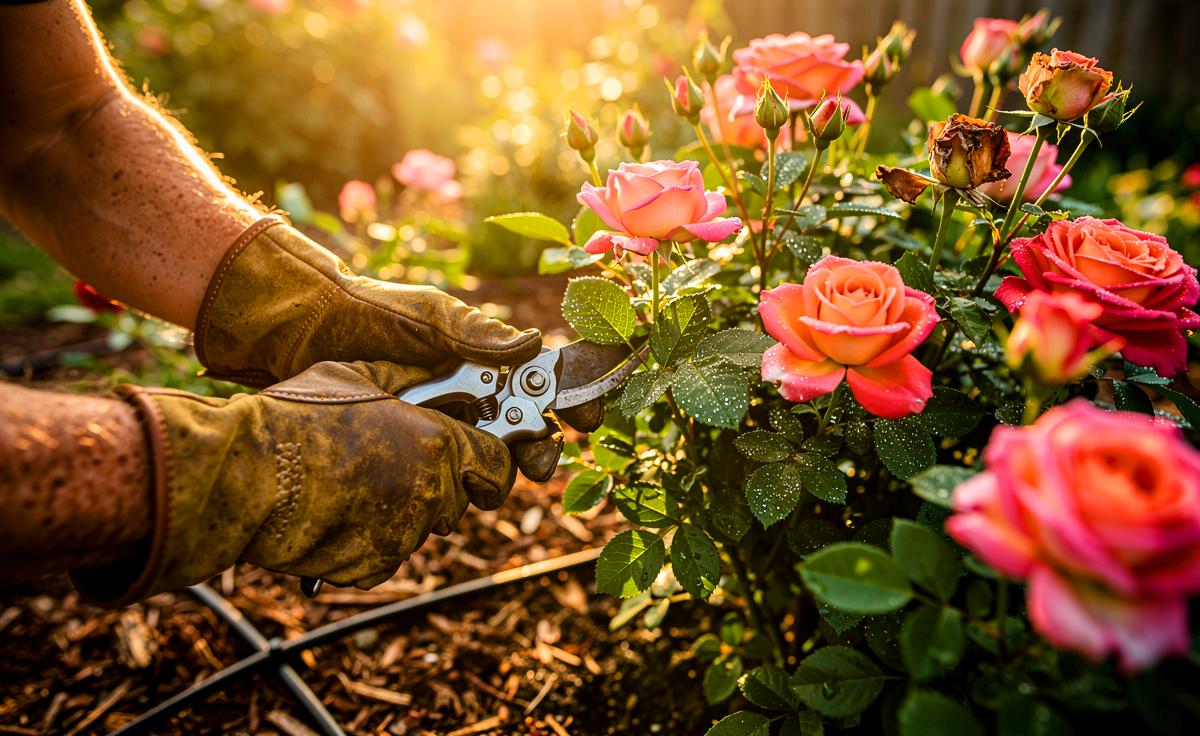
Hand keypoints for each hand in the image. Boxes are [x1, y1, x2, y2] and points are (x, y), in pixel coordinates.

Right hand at [71, 360, 519, 604]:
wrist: (246, 475)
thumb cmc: (299, 417)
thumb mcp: (361, 374)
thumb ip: (411, 379)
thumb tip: (441, 369)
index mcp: (439, 444)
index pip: (499, 466)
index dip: (492, 464)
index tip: (481, 462)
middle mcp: (430, 493)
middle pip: (460, 499)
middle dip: (442, 486)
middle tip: (399, 466)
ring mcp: (402, 534)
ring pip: (423, 527)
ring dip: (404, 510)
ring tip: (356, 483)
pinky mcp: (372, 565)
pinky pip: (387, 553)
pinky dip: (371, 538)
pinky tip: (338, 511)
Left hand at [193, 217, 602, 480]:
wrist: (299, 331)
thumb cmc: (368, 312)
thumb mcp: (427, 315)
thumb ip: (476, 332)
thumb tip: (532, 345)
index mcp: (485, 359)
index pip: (543, 381)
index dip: (571, 400)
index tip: (590, 418)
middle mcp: (468, 394)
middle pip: (523, 432)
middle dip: (539, 450)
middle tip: (539, 464)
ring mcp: (439, 423)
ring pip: (488, 460)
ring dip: (499, 473)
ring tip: (494, 478)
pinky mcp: (409, 447)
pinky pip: (444, 474)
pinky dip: (456, 484)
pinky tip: (454, 486)